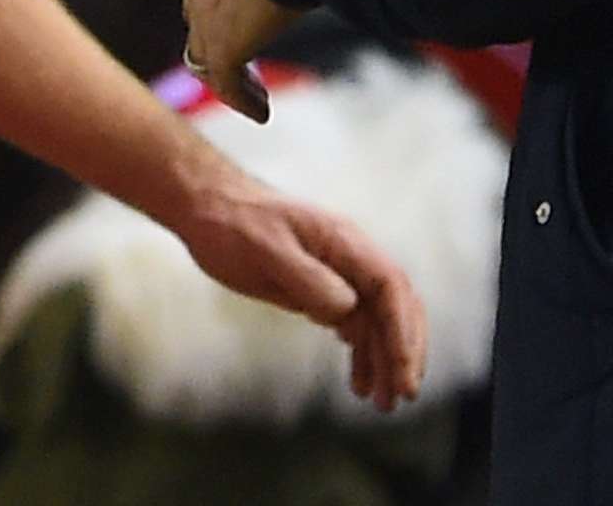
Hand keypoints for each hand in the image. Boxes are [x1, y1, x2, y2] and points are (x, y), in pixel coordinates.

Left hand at [172, 173, 429, 411]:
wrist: (208, 207)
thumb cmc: (233, 224)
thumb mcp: (265, 249)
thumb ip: (307, 278)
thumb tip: (346, 309)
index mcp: (344, 242)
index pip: (390, 287)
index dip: (402, 331)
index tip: (402, 371)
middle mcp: (350, 257)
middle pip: (395, 306)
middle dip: (403, 352)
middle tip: (401, 397)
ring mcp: (338, 274)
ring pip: (376, 320)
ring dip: (384, 360)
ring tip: (382, 404)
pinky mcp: (321, 289)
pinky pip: (354, 323)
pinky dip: (362, 354)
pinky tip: (360, 383)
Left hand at [181, 0, 297, 122]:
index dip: (221, 12)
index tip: (248, 24)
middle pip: (197, 25)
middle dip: (218, 43)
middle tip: (244, 63)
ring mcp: (204, 19)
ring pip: (203, 60)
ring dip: (228, 79)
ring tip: (256, 96)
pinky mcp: (221, 47)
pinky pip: (225, 84)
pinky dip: (243, 100)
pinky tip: (262, 113)